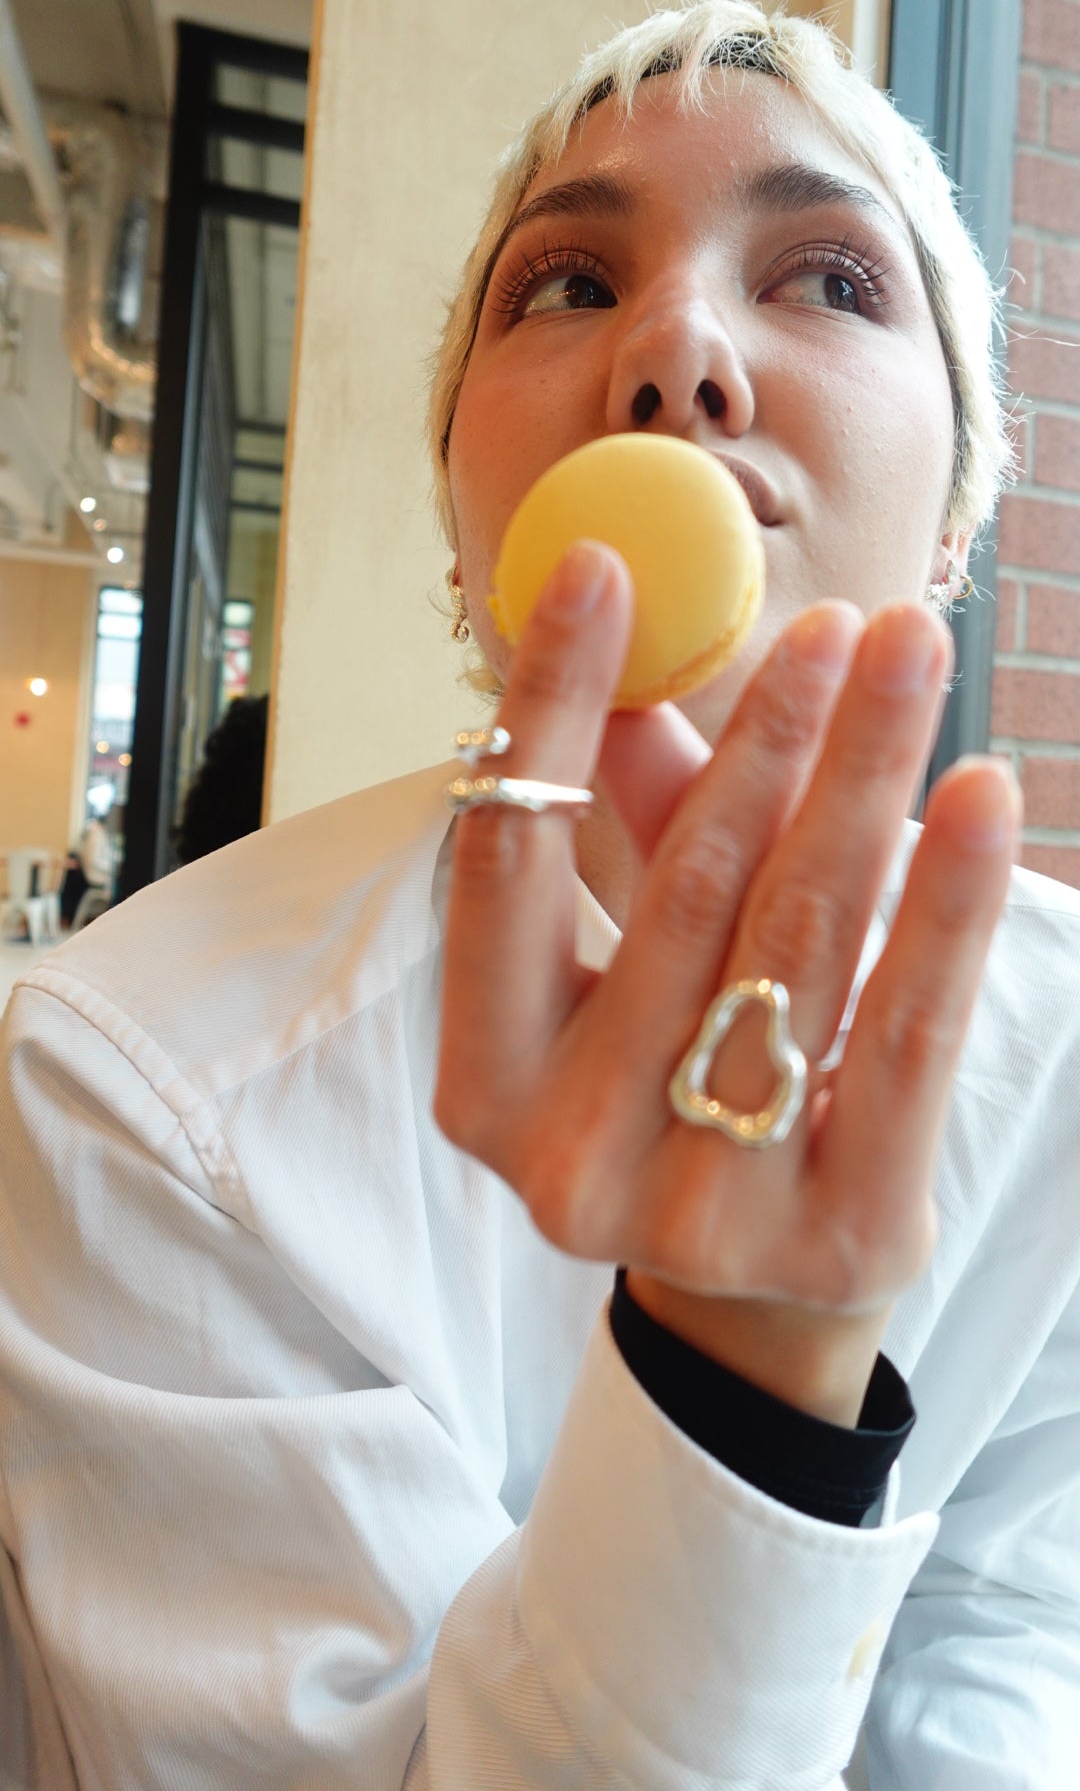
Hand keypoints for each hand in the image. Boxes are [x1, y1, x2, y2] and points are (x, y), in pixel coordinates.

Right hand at [435, 542, 1019, 1418]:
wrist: (753, 1300)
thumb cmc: (674, 1094)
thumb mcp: (627, 973)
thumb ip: (626, 837)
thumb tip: (632, 668)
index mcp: (483, 1084)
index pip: (507, 864)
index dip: (550, 706)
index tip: (600, 569)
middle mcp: (568, 1158)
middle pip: (682, 894)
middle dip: (768, 735)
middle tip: (837, 621)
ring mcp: (699, 1211)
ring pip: (798, 945)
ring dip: (862, 775)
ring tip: (908, 653)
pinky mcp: (838, 1231)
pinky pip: (907, 1032)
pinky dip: (949, 901)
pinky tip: (980, 790)